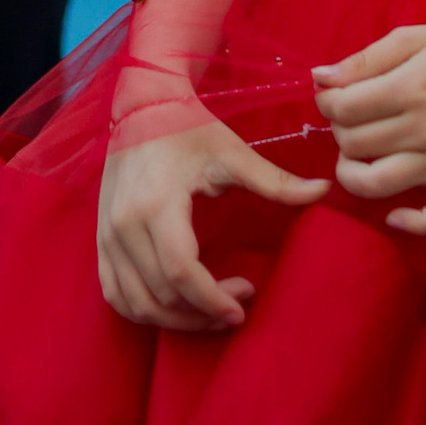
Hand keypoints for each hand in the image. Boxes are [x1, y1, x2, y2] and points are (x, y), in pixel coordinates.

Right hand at [97, 120, 326, 331]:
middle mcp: (124, 224)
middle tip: (239, 300)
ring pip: (137, 304)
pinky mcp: (101, 241)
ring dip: (177, 320)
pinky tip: (176, 306)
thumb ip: (275, 180)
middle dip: (204, 312)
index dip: (214, 300)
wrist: (141, 104)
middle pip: (162, 296)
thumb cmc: (188, 127)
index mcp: (156, 202)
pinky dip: (144, 311)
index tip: (244, 306)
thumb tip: (324, 191)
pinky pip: (117, 295)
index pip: (182, 273)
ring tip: (212, 309)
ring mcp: (107, 235)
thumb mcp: (233, 152)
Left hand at [313, 22, 425, 229]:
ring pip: (378, 183)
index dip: (326, 100)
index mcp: (411, 88)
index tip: (331, 93)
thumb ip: (365, 58)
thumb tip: (320, 77)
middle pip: (354, 144)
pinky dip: (414, 223)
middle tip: (349, 114)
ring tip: (356, 152)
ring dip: (353, 171)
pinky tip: (393, 215)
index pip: (345, 108)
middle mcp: (424, 130)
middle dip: (338, 129)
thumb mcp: (413, 38)